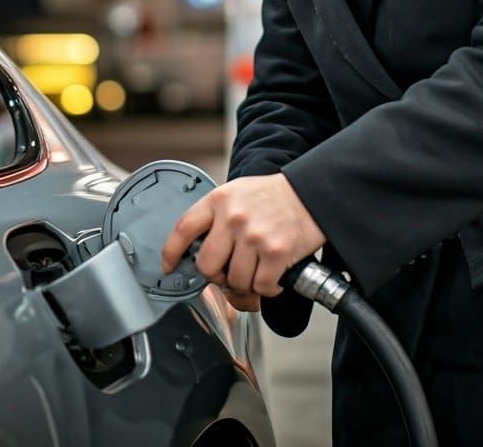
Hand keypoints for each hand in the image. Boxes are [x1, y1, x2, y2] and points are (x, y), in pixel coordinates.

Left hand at [160, 173, 325, 301]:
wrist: (313, 193)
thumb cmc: (274, 196)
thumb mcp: (238, 193)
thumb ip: (216, 217)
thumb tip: (198, 251)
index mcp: (219, 200)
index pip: (183, 229)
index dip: (171, 253)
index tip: (170, 266)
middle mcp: (234, 217)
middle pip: (206, 265)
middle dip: (216, 275)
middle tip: (228, 273)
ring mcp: (254, 236)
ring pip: (235, 281)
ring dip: (245, 284)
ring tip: (257, 271)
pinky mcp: (276, 253)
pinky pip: (261, 287)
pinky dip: (268, 289)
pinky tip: (273, 277)